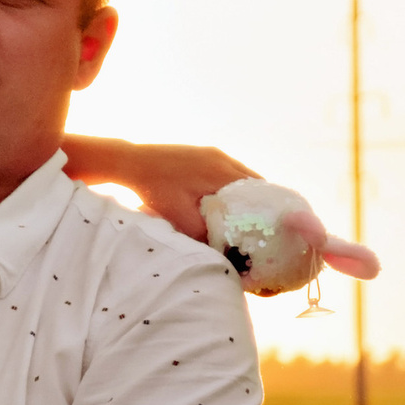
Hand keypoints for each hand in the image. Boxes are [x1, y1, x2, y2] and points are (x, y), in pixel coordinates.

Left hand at [118, 142, 255, 242]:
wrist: (133, 163)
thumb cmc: (156, 190)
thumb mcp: (181, 219)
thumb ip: (205, 235)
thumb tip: (224, 252)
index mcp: (222, 173)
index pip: (259, 191)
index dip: (267, 209)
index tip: (271, 226)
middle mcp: (223, 159)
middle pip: (255, 182)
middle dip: (259, 203)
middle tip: (261, 225)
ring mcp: (214, 153)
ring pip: (242, 175)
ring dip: (246, 194)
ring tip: (245, 216)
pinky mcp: (205, 153)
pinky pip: (229, 170)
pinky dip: (233, 185)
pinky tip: (226, 201)